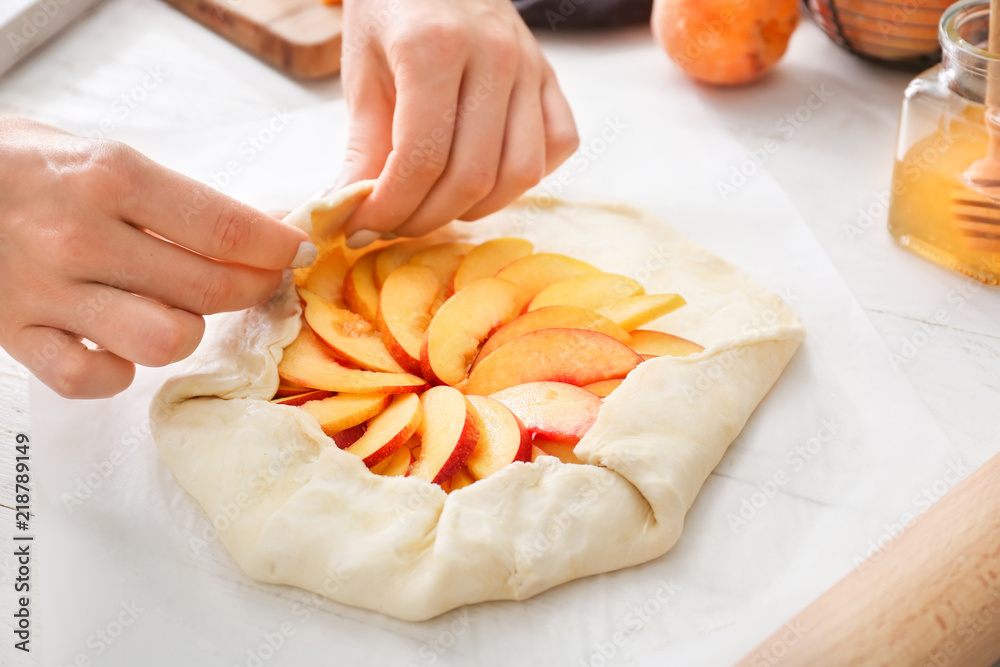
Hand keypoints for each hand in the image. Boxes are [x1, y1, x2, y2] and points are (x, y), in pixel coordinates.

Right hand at [0, 117, 316, 398]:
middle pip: (209, 289)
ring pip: (162, 342)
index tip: (297, 252)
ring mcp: (47, 290)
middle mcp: (81, 235)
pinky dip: (119, 370)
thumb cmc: (21, 164)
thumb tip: (260, 230)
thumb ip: (174, 198)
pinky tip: (120, 344)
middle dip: (254, 289)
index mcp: (110, 177)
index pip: (224, 228)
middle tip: (260, 280)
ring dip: (188, 332)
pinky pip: (93, 379)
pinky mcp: (15, 334)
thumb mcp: (100, 157)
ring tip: (179, 310)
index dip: (276, 247)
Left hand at [336, 0, 578, 246]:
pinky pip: (555, 147)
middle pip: (472, 176)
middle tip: (393, 224)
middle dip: (426, 218)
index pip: (421, 158)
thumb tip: (352, 217)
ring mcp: (530, 66)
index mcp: (434, 46)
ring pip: (519, 173)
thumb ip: (362, 148)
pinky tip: (485, 176)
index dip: (390, 207)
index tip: (362, 225)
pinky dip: (522, 177)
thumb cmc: (390, 10)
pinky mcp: (551, 77)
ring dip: (474, 208)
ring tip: (434, 207)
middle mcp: (494, 55)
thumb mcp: (361, 72)